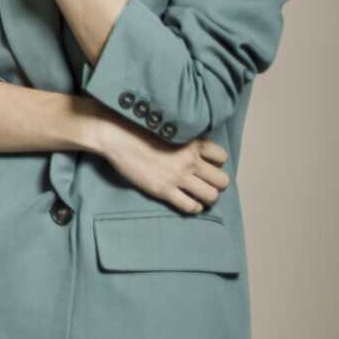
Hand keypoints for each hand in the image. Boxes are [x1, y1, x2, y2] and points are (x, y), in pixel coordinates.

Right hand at [99, 120, 231, 214]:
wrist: (116, 137)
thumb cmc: (139, 130)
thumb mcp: (169, 130)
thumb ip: (185, 140)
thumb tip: (194, 150)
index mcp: (193, 143)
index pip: (222, 157)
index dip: (217, 164)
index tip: (208, 166)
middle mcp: (190, 160)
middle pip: (222, 180)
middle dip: (218, 185)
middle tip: (208, 185)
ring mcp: (178, 176)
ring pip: (211, 196)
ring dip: (210, 199)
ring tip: (202, 198)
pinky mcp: (164, 190)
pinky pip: (190, 206)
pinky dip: (194, 208)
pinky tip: (190, 204)